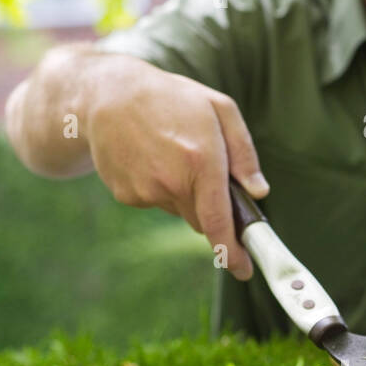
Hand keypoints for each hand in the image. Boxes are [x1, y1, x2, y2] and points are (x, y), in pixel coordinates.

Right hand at [85, 56, 268, 280]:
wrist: (106, 95)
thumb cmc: (171, 98)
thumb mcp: (219, 109)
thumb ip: (244, 153)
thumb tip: (258, 193)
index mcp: (201, 160)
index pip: (219, 222)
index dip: (233, 252)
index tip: (243, 270)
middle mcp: (171, 182)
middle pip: (202, 220)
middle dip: (210, 207)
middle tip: (203, 173)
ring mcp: (145, 191)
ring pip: (179, 210)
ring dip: (183, 192)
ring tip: (170, 152)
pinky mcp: (126, 196)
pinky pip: (155, 202)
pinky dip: (159, 187)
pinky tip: (150, 158)